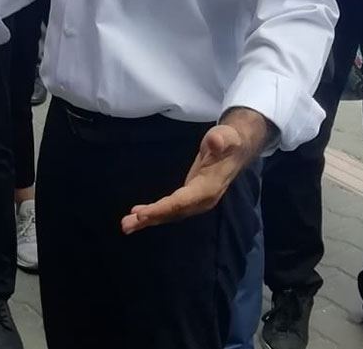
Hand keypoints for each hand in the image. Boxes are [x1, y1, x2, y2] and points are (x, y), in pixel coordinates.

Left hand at [121, 112, 263, 233]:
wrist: (236, 149)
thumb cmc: (229, 141)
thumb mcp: (226, 137)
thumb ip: (220, 140)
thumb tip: (215, 141)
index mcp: (208, 188)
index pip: (182, 201)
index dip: (162, 209)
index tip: (142, 215)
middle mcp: (202, 200)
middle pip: (173, 212)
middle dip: (150, 218)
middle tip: (126, 226)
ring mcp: (196, 201)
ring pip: (170, 214)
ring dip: (148, 220)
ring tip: (126, 226)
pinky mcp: (190, 198)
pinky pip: (170, 209)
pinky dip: (154, 213)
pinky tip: (138, 215)